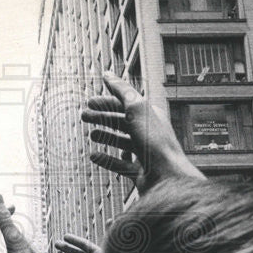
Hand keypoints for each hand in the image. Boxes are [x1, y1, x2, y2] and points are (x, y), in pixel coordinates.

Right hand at [82, 73, 203, 194]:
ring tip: (92, 134)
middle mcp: (149, 133)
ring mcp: (145, 153)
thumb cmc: (156, 143)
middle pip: (122, 121)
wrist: (167, 177)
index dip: (107, 101)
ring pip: (122, 142)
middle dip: (102, 117)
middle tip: (85, 116)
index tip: (91, 101)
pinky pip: (120, 164)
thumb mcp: (136, 108)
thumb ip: (122, 91)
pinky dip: (107, 160)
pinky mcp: (140, 171)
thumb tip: (109, 76)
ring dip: (106, 136)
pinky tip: (95, 156)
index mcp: (150, 116)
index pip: (126, 104)